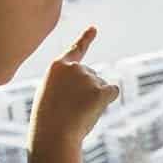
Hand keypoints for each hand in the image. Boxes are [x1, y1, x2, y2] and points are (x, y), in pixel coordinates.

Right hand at [32, 26, 118, 140]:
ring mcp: (88, 77)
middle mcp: (74, 68)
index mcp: (57, 67)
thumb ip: (66, 84)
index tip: (94, 29)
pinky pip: (112, 92)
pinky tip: (92, 110)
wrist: (54, 134)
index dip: (85, 39)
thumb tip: (95, 87)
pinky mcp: (101, 89)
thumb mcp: (50, 95)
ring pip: (101, 86)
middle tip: (71, 108)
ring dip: (94, 99)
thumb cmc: (49, 120)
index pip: (75, 50)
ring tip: (77, 112)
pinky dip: (107, 101)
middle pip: (91, 76)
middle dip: (87, 91)